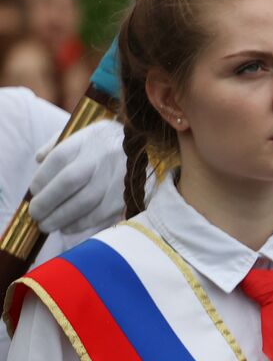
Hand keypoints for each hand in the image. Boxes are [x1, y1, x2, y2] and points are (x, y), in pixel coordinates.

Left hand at [28, 119, 127, 233]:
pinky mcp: (130, 197)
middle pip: (69, 182)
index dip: (42, 179)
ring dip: (63, 218)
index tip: (34, 192)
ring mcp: (119, 178)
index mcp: (91, 139)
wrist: (151, 148)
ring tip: (48, 225)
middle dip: (48, 203)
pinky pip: (104, 215)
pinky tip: (69, 228)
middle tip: (35, 215)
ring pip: (86, 203)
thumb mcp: (85, 133)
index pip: (59, 159)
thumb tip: (39, 160)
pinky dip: (83, 225)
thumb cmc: (108, 143)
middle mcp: (105, 157)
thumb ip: (59, 144)